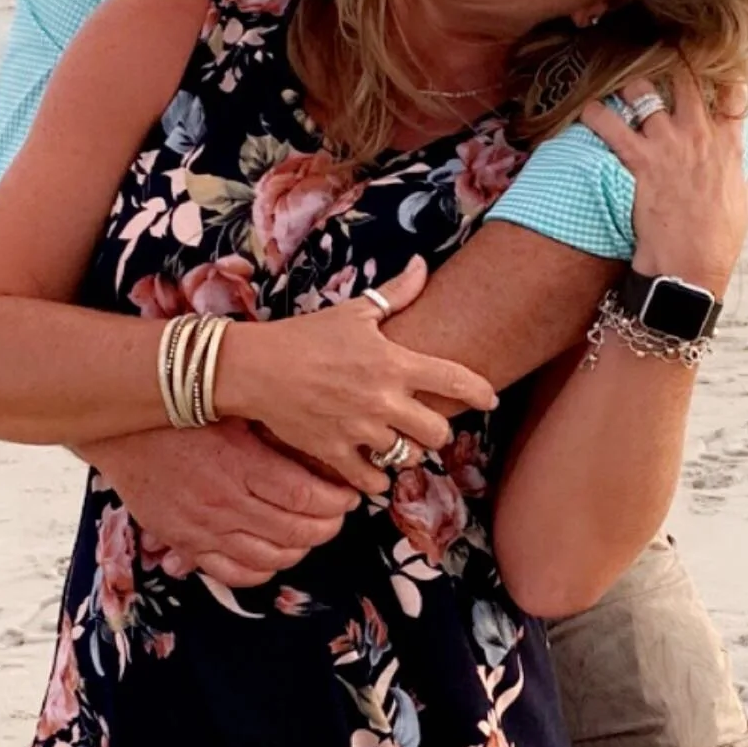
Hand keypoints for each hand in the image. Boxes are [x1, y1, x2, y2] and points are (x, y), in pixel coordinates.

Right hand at [86, 421, 357, 587]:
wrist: (122, 430)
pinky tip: (276, 553)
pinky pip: (233, 573)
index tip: (349, 494)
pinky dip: (264, 570)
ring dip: (302, 548)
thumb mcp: (234, 410)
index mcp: (241, 464)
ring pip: (271, 557)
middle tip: (338, 513)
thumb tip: (324, 443)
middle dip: (328, 525)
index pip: (306, 498)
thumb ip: (274, 430)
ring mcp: (204, 528)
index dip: (337, 501)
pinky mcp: (185, 542)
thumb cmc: (183, 412)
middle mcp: (225, 502)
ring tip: (312, 531)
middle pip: (296, 531)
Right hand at [215, 255, 497, 496]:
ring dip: (407, 453)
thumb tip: (423, 265)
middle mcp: (383, 400)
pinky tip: (373, 466)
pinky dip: (377, 477)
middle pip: (439, 434)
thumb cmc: (306, 335)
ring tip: (397, 443)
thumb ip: (396, 293)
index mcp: (393, 363)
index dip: (481, 393)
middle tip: (426, 424)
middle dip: (438, 431)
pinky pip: (372, 481)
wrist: (256, 367)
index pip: (455, 381)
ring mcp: (360, 430)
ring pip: (408, 459)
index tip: (490, 399)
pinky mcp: (335, 454)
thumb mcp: (354, 311)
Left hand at [580, 69, 747, 295]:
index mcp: (728, 147)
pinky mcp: (640, 160)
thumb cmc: (716, 242)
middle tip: (658, 63)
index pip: (732, 96)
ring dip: (631, 88)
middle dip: (671, 68)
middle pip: (685, 81)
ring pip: (644, 92)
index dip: (720, 73)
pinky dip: (596, 115)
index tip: (709, 63)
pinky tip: (588, 110)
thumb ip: (733, 174)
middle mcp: (699, 136)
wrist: (692, 266)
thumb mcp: (740, 202)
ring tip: (621, 89)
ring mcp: (668, 144)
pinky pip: (610, 125)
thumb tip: (731, 167)